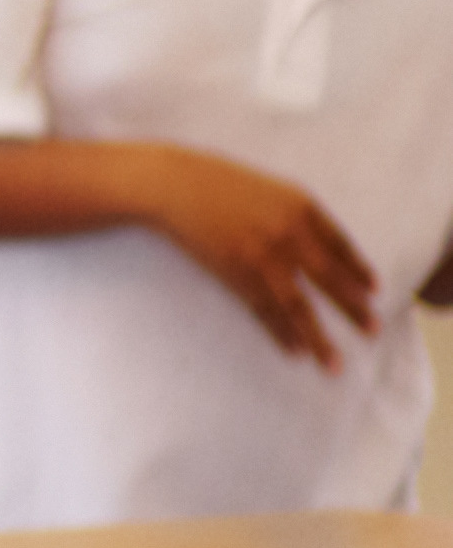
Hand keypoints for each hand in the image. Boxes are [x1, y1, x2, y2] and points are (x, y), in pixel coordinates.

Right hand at [144, 147, 379, 363]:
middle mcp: (289, 233)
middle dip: (353, 308)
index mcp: (302, 207)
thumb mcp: (269, 190)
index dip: (358, 269)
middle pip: (329, 279)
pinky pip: (265, 311)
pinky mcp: (237, 274)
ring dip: (319, 338)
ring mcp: (263, 257)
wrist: (173, 185)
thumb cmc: (219, 183)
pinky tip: (296, 350)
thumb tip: (320, 250)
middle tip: (372, 330)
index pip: (340, 244)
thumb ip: (296, 216)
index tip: (373, 290)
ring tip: (334, 364)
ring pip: (299, 306)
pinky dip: (281, 333)